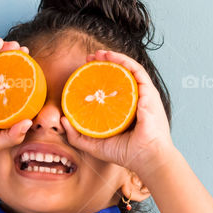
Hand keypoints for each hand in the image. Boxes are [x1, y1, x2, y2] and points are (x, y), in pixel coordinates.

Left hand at [60, 49, 174, 174]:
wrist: (146, 158)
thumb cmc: (126, 153)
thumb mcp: (95, 145)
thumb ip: (78, 135)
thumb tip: (62, 120)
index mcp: (125, 110)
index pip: (112, 88)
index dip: (98, 78)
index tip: (84, 72)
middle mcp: (135, 100)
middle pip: (119, 76)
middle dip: (104, 64)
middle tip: (89, 59)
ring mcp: (143, 95)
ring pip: (128, 69)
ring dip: (113, 58)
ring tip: (98, 54)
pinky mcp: (149, 92)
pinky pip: (137, 71)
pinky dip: (124, 61)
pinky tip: (111, 57)